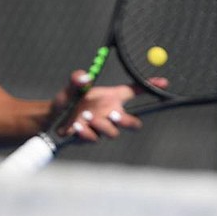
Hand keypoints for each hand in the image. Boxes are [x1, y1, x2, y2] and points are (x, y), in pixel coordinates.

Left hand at [52, 70, 166, 142]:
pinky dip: (86, 133)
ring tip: (86, 116)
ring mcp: (102, 127)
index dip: (150, 87)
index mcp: (112, 97)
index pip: (135, 91)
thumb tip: (84, 76)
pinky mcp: (90, 138)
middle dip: (128, 121)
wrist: (52, 119)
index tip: (164, 83)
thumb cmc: (67, 100)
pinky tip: (76, 126)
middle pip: (133, 123)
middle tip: (114, 115)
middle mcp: (110, 113)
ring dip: (102, 125)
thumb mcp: (71, 87)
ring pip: (114, 132)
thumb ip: (76, 80)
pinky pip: (94, 139)